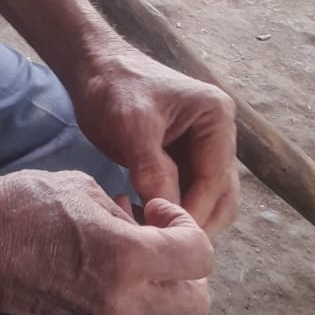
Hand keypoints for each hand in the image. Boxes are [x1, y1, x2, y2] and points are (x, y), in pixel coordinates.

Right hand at [0, 169, 213, 314]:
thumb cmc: (20, 202)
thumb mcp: (84, 190)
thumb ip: (128, 215)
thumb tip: (145, 226)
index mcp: (125, 258)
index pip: (199, 257)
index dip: (188, 226)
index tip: (158, 208)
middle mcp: (120, 298)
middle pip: (195, 304)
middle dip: (191, 270)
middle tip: (164, 237)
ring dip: (164, 283)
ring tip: (134, 247)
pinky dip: (136, 290)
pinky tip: (107, 257)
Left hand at [72, 54, 238, 237]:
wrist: (93, 67)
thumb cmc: (113, 86)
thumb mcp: (132, 125)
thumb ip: (152, 168)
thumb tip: (167, 214)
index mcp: (217, 117)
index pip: (214, 179)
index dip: (193, 212)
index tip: (167, 237)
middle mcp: (218, 135)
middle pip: (221, 195)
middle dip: (196, 222)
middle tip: (163, 247)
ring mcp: (202, 149)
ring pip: (207, 200)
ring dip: (186, 221)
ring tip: (154, 238)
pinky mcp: (183, 160)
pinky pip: (186, 195)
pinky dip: (172, 212)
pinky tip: (148, 224)